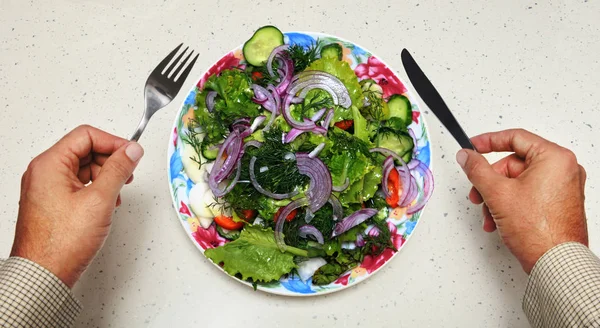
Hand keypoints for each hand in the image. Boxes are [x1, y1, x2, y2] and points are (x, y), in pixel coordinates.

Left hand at [10, 125, 143, 287]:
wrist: (44, 274)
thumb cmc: (61, 242)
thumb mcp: (99, 199)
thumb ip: (118, 170)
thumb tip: (131, 150)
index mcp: (50, 164)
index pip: (86, 136)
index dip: (113, 142)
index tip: (132, 154)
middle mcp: (44, 172)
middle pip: (85, 150)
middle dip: (110, 161)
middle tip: (127, 175)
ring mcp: (47, 188)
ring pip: (83, 168)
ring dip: (105, 177)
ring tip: (116, 195)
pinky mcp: (53, 202)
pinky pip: (78, 185)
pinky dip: (96, 190)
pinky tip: (105, 205)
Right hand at [456, 129, 586, 273]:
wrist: (555, 263)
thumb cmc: (539, 231)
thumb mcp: (497, 193)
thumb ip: (477, 169)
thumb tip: (466, 156)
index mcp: (555, 158)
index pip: (515, 138)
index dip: (488, 141)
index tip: (472, 147)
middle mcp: (563, 169)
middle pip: (513, 164)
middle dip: (491, 182)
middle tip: (477, 193)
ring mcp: (562, 187)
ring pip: (517, 181)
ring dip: (497, 197)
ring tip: (489, 214)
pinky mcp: (558, 203)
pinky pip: (527, 194)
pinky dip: (510, 204)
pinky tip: (499, 220)